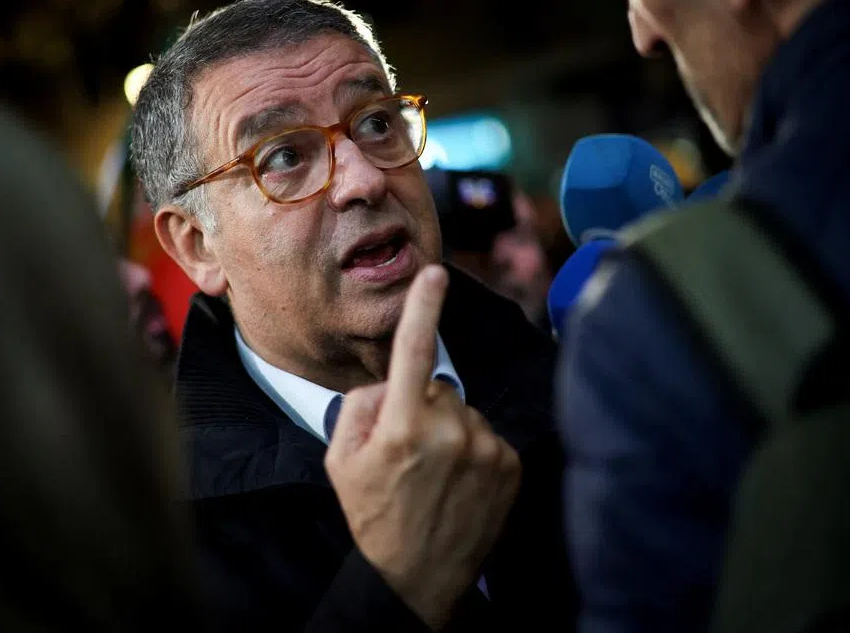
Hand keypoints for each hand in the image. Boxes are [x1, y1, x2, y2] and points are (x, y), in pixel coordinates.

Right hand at [325, 265, 521, 629]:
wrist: (416, 578)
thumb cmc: (373, 515)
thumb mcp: (339, 460)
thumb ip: (360, 405)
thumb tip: (391, 381)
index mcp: (401, 428)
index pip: (414, 353)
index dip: (424, 308)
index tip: (434, 273)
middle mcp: (449, 433)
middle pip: (436, 385)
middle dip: (421, 404)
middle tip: (406, 452)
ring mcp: (485, 449)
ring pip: (463, 409)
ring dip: (449, 428)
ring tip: (434, 473)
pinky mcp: (510, 464)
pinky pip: (486, 432)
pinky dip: (473, 447)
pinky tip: (458, 480)